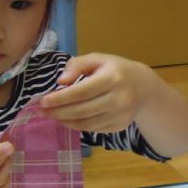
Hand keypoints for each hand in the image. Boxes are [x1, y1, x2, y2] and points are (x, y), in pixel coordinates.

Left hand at [40, 53, 156, 132]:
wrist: (144, 87)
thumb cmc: (116, 70)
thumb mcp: (99, 59)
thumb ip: (78, 65)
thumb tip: (61, 81)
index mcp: (113, 78)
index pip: (82, 92)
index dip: (61, 98)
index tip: (43, 101)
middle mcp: (119, 99)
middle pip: (82, 110)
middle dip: (59, 112)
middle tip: (42, 111)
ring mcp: (121, 115)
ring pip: (86, 123)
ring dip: (65, 121)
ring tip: (52, 115)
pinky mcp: (120, 126)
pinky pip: (93, 129)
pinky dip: (77, 126)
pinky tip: (67, 120)